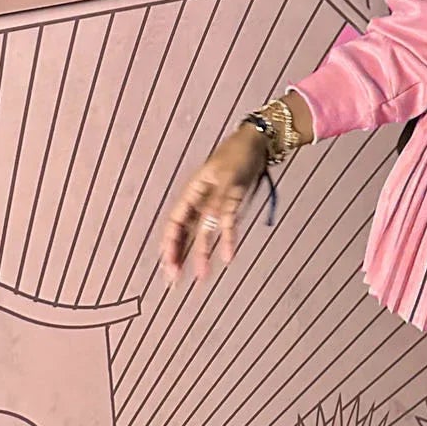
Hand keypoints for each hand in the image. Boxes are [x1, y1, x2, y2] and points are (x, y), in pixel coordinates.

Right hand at [160, 126, 269, 282]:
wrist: (258, 143)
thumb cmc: (237, 154)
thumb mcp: (227, 177)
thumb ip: (217, 202)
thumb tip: (207, 227)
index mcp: (191, 192)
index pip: (175, 223)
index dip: (169, 244)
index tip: (168, 264)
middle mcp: (200, 201)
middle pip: (184, 233)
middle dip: (178, 256)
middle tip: (174, 281)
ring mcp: (215, 205)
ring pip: (202, 235)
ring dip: (200, 255)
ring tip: (200, 278)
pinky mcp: (231, 206)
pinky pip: (226, 228)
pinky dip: (226, 242)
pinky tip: (227, 258)